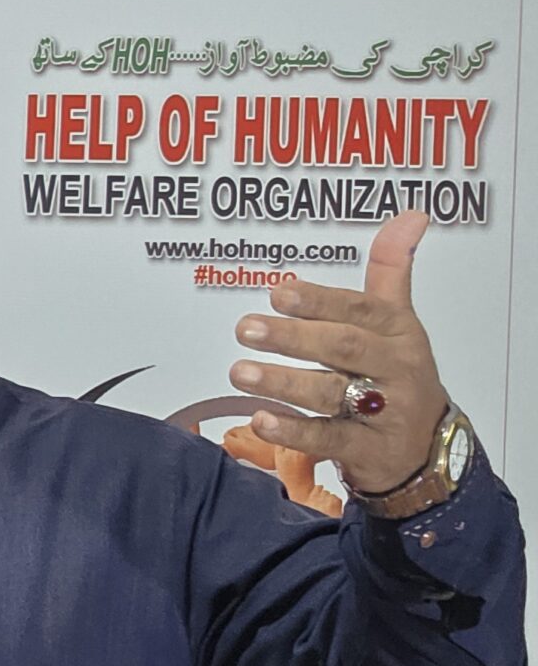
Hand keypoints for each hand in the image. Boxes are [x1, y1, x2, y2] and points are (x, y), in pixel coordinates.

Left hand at [231, 210, 448, 495]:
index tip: (278, 293)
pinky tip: (260, 419)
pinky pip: (329, 438)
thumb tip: (409, 216)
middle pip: (345, 347)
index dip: (320, 301)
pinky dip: (293, 430)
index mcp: (398, 332)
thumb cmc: (399, 375)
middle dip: (294, 336)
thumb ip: (391, 270)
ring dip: (283, 381)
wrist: (426, 447)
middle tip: (246, 328)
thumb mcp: (399, 321)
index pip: (360, 310)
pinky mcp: (368, 449)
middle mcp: (394, 368)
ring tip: (239, 372)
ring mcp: (383, 411)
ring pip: (332, 392)